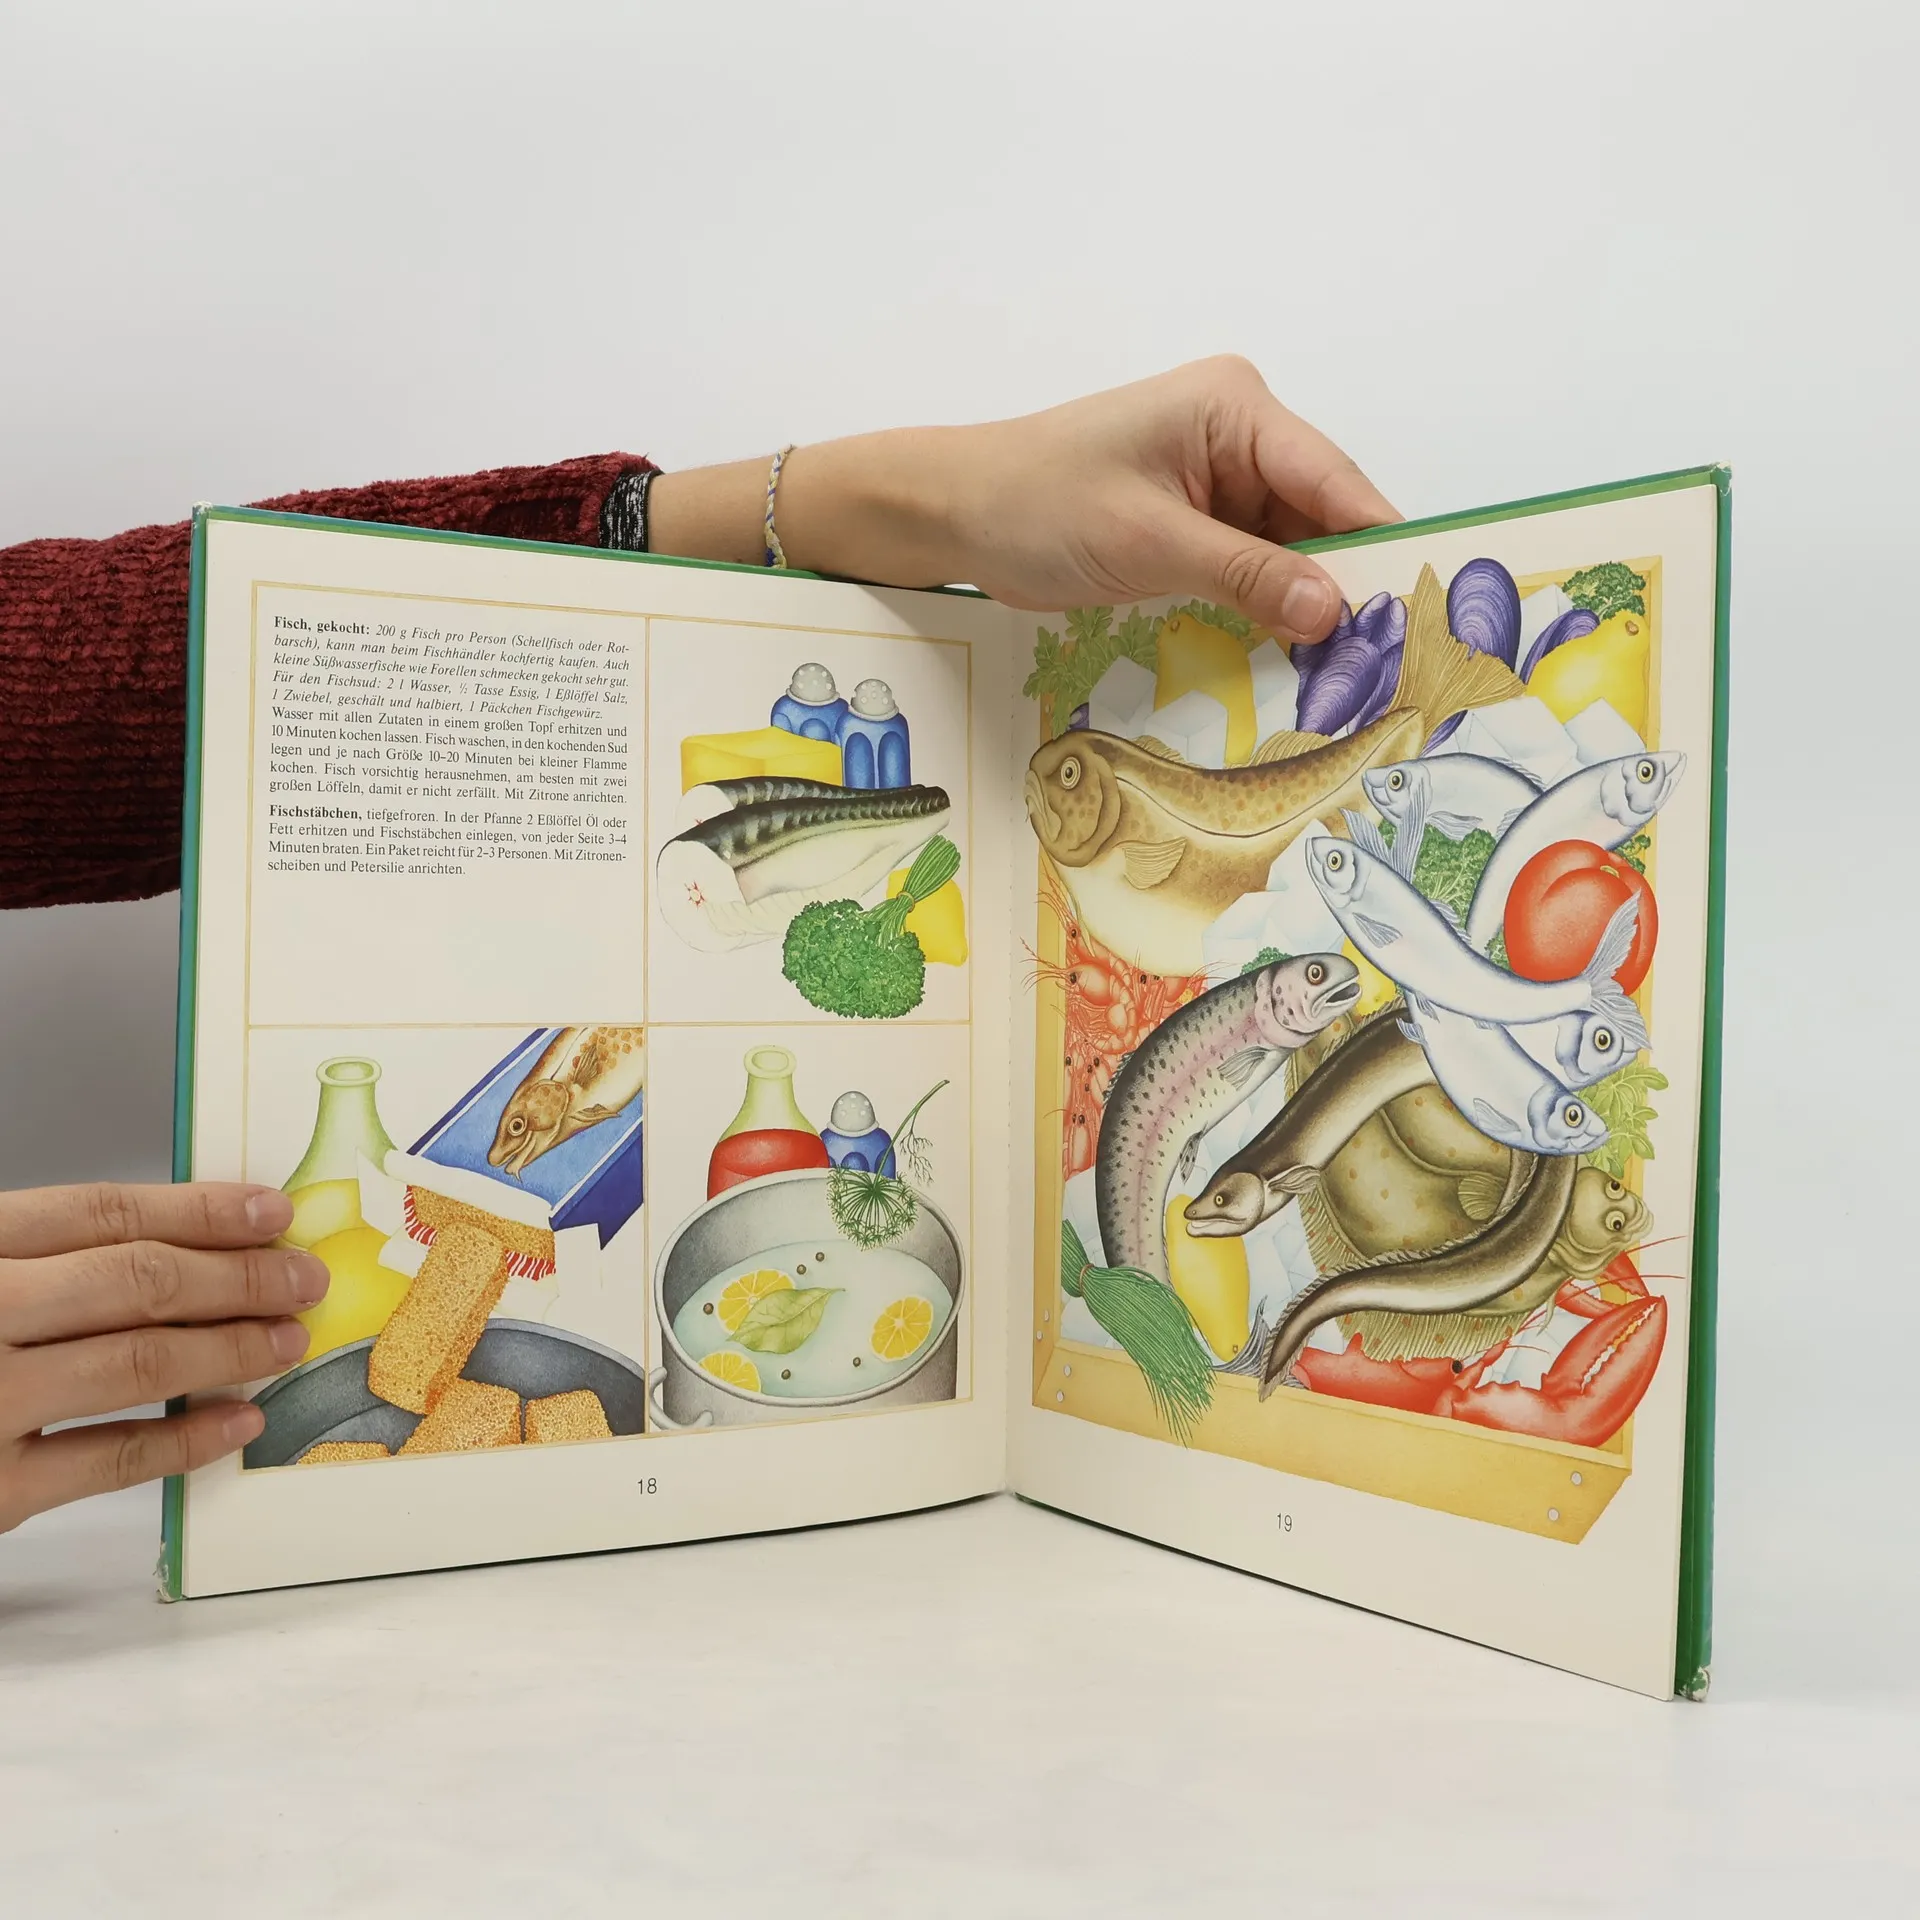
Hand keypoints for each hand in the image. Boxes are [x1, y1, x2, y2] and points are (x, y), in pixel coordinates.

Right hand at [0, 1183, 322, 1532]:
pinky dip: (186, 1439)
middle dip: (239, 1276)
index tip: (271, 1212)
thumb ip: (42, 1260)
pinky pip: (110, 1460)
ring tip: (285, 1339)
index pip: (100, 1212)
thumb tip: (182, 1242)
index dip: (200, 1208)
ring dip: (229, 1348)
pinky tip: (238, 1421)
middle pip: (136, 1280)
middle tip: (303, 1280)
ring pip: (136, 1362)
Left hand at [772, 356, 1399, 641]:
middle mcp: (1240, 435)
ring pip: (1292, 551)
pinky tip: (1290, 661)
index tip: (1417, 614)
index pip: (1333, 480)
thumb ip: (1245, 575)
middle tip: (1383, 668)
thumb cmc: (1037, 504)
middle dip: (1345, 588)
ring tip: (1345, 678)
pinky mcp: (1196, 522)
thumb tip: (1334, 612)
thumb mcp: (1148, 542)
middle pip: (1322, 519)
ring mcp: (1219, 480)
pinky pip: (1253, 568)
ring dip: (1307, 609)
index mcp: (1235, 408)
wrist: (957, 513)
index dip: (1379, 547)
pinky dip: (1267, 611)